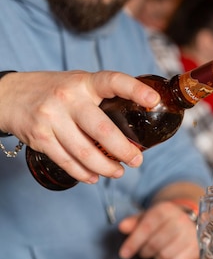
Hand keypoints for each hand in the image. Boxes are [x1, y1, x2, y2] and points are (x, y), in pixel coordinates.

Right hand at [0, 70, 159, 183]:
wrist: (10, 95)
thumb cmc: (55, 90)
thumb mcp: (79, 83)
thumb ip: (102, 95)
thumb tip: (139, 115)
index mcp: (84, 82)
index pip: (113, 81)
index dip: (135, 90)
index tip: (153, 101)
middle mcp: (68, 98)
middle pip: (102, 130)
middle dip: (123, 150)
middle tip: (137, 160)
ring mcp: (52, 119)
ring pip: (85, 152)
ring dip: (106, 167)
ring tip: (118, 172)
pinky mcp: (40, 138)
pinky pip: (67, 162)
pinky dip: (83, 173)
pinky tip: (94, 177)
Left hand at [118, 201, 198, 258]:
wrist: (190, 223)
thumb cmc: (163, 222)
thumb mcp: (148, 217)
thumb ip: (134, 222)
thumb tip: (122, 227)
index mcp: (166, 209)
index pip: (147, 227)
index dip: (133, 242)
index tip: (123, 254)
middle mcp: (180, 219)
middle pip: (155, 244)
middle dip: (144, 251)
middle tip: (143, 250)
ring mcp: (190, 234)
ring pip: (164, 254)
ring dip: (156, 256)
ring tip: (157, 250)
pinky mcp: (195, 248)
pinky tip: (168, 254)